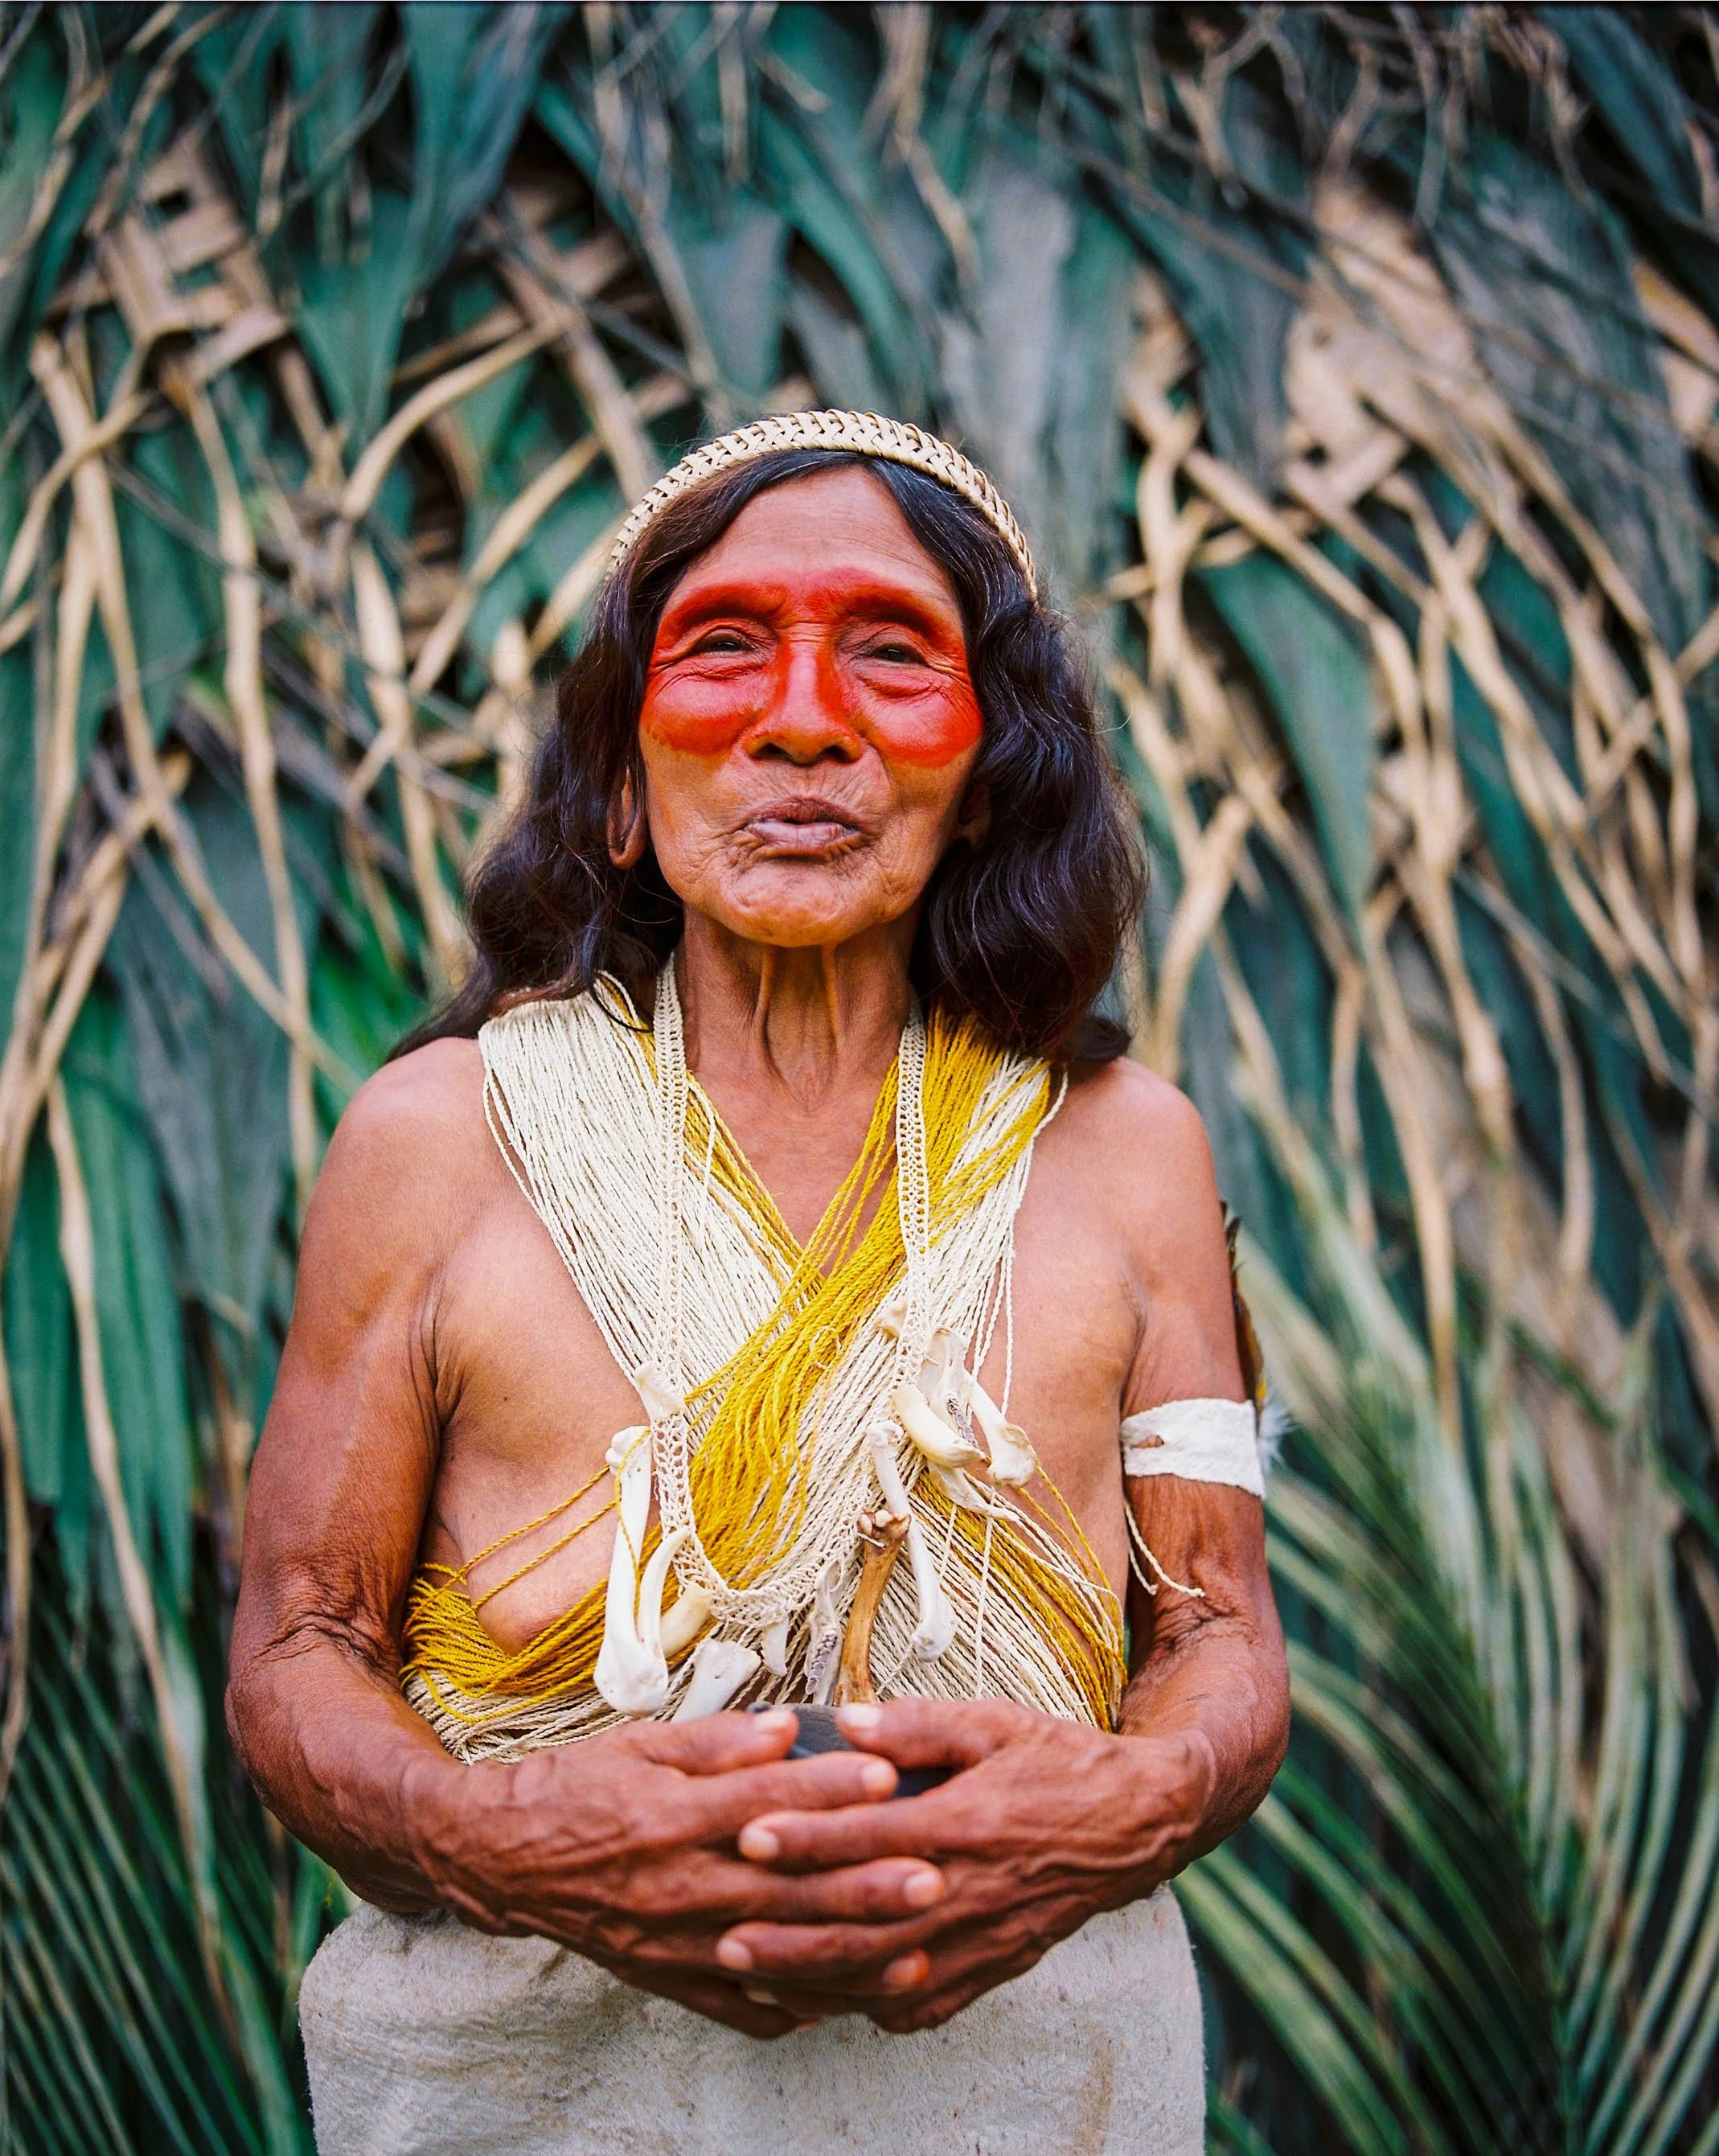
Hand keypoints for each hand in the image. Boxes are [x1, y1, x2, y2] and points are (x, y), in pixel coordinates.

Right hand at [410, 1709, 947, 2037]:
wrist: (502, 1857)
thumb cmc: (577, 1789)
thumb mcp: (640, 1745)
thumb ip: (717, 1740)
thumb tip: (787, 1728)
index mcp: (670, 1814)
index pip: (763, 1800)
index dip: (827, 1787)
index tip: (889, 1775)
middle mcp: (675, 1883)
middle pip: (783, 1888)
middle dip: (861, 1885)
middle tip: (931, 1877)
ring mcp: (672, 1940)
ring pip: (773, 1955)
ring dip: (846, 1959)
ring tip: (913, 1954)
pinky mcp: (665, 1977)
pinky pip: (736, 2003)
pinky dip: (791, 2006)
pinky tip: (844, 2003)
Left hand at [714, 1698, 1214, 2030]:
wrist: (1136, 1824)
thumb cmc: (1060, 1763)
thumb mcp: (996, 1722)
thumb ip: (920, 1724)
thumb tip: (849, 1718)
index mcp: (968, 1821)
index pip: (871, 1836)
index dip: (807, 1837)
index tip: (747, 1833)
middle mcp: (971, 1889)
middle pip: (865, 1924)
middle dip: (791, 1931)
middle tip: (723, 1931)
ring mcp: (983, 1939)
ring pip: (884, 1976)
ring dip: (815, 1979)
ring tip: (752, 1975)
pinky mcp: (992, 1968)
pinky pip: (922, 2004)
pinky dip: (867, 2008)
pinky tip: (822, 2002)